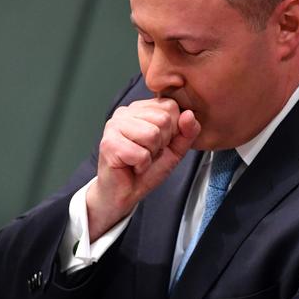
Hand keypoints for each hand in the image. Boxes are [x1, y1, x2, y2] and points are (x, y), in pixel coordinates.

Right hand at [86, 98, 200, 241]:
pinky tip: (132, 166)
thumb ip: (187, 131)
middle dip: (162, 143)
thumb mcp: (175, 149)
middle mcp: (125, 112)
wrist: (124, 193)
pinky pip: (140, 153)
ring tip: (140, 159)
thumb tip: (189, 114)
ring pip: (152, 135)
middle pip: (163, 120)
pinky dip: (141, 165)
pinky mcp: (109, 143)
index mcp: (141, 108)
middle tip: (148, 152)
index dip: (173, 130)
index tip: (160, 143)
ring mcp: (114, 125)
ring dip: (151, 154)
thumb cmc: (146, 169)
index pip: (170, 106)